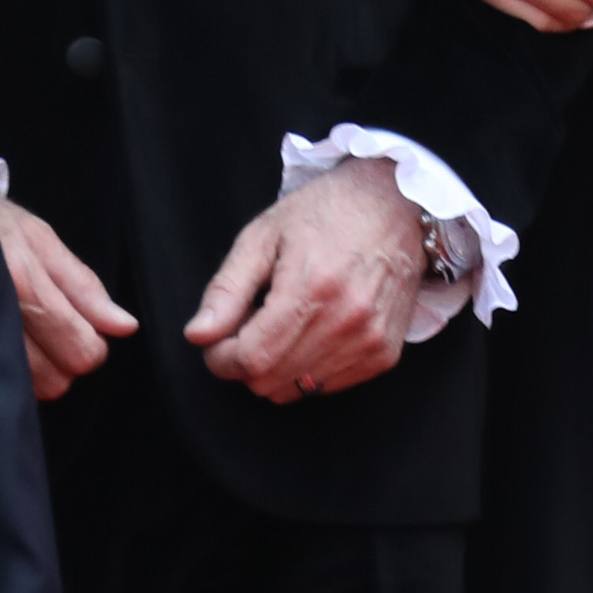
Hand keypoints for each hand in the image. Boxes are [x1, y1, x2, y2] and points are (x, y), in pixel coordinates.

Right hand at [0, 185, 138, 402]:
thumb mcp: (38, 237)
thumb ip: (84, 287)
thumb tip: (124, 327)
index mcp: (23, 283)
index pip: (80, 349)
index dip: (89, 344)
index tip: (76, 327)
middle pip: (56, 380)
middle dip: (60, 360)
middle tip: (45, 327)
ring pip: (26, 388)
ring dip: (31, 369)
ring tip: (17, 331)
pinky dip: (2, 370)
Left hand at [188, 157, 420, 398]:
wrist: (395, 203)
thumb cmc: (325, 212)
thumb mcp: (262, 237)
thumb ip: (227, 290)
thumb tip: (198, 336)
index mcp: (311, 289)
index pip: (251, 360)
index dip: (220, 359)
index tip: (216, 341)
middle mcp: (346, 322)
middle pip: (270, 381)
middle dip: (245, 362)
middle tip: (250, 323)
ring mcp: (370, 342)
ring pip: (297, 389)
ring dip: (276, 366)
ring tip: (283, 322)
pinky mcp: (384, 354)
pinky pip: (327, 386)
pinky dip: (307, 368)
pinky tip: (311, 330)